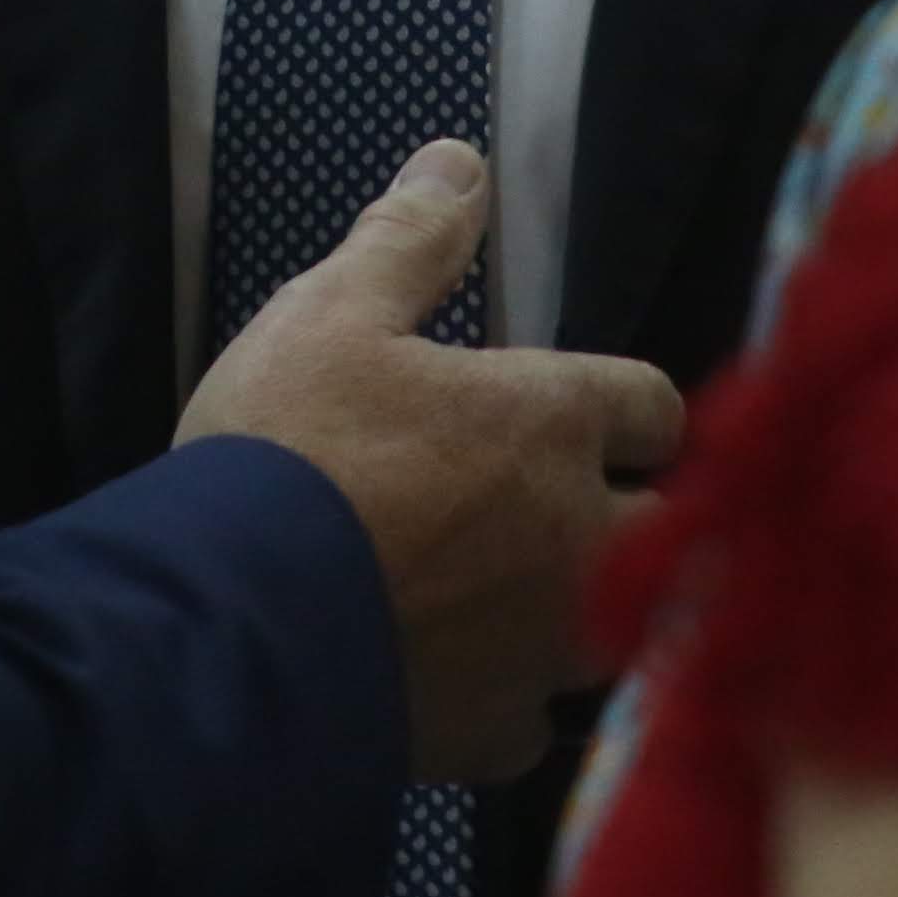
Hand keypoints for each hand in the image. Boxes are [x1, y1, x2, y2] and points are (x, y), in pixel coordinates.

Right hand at [177, 140, 685, 782]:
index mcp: (556, 423)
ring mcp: (546, 648)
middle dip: (635, 519)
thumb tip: (462, 160)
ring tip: (517, 601)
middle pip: (671, 532)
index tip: (590, 416)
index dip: (624, 408)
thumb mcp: (331, 314)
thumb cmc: (285, 452)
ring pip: (613, 636)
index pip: (657, 408)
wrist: (226, 630)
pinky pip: (531, 720)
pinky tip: (454, 679)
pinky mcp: (491, 735)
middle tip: (570, 511)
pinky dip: (504, 699)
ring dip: (579, 613)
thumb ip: (409, 239)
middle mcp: (584, 539)